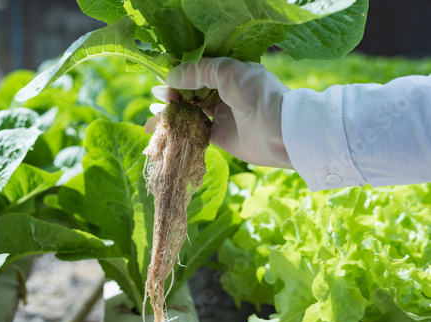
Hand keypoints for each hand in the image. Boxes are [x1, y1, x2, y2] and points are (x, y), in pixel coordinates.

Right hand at [151, 57, 292, 168]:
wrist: (278, 131)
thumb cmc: (256, 94)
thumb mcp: (227, 71)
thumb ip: (198, 71)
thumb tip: (170, 77)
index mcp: (230, 73)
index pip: (200, 71)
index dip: (181, 74)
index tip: (165, 78)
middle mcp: (225, 93)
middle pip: (193, 91)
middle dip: (174, 93)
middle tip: (158, 96)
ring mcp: (222, 115)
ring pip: (192, 111)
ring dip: (175, 111)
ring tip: (156, 112)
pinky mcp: (220, 136)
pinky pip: (196, 130)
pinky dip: (182, 128)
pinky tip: (167, 126)